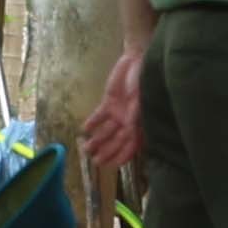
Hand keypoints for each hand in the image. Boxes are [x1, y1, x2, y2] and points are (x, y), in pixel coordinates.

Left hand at [79, 43, 144, 170]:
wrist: (136, 60)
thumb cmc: (143, 80)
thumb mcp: (140, 99)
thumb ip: (134, 114)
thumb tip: (128, 128)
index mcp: (139, 124)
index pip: (131, 146)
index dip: (121, 156)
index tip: (111, 166)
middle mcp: (128, 122)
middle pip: (115, 141)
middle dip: (105, 152)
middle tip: (94, 161)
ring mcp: (117, 113)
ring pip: (105, 131)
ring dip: (96, 141)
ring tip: (86, 149)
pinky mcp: (108, 103)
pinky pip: (99, 117)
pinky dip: (92, 124)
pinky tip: (84, 131)